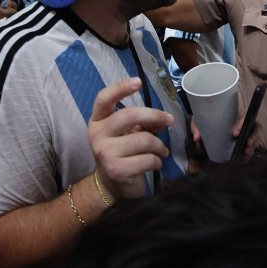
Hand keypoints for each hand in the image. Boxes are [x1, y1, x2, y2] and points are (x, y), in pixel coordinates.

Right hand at [87, 78, 173, 200]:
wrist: (110, 185)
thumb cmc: (121, 153)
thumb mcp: (128, 133)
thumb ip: (143, 122)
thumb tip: (164, 118)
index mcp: (97, 121)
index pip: (104, 99)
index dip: (120, 88)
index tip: (138, 82)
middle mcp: (97, 135)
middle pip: (129, 115)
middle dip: (154, 115)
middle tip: (169, 120)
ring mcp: (105, 153)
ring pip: (144, 139)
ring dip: (159, 145)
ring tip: (161, 151)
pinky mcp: (117, 170)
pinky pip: (148, 159)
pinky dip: (157, 161)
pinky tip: (155, 164)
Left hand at [187, 113, 261, 159]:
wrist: (208, 120)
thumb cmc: (207, 118)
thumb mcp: (200, 119)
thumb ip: (196, 126)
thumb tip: (197, 137)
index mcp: (235, 113)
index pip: (243, 116)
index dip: (241, 124)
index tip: (234, 133)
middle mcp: (243, 122)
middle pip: (255, 127)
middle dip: (253, 136)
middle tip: (247, 145)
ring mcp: (246, 132)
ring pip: (256, 136)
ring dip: (254, 144)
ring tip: (247, 152)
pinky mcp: (244, 140)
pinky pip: (252, 145)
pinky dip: (250, 152)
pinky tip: (245, 156)